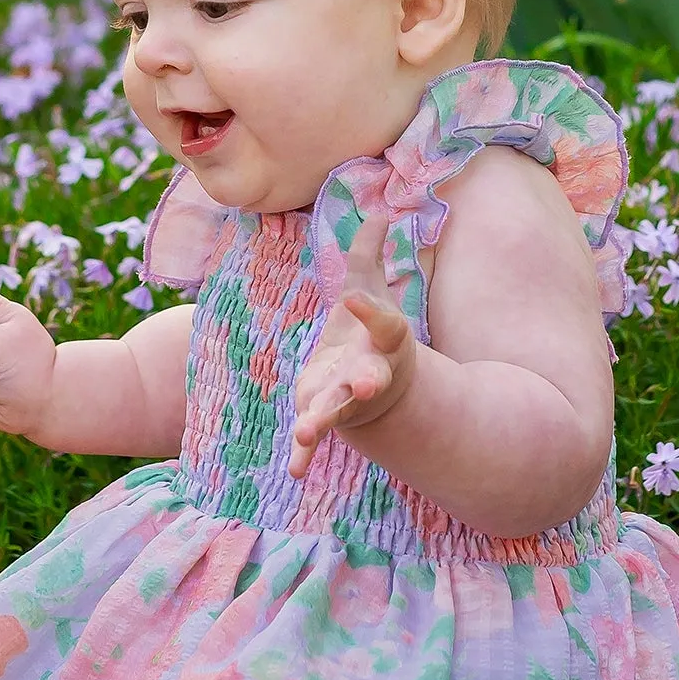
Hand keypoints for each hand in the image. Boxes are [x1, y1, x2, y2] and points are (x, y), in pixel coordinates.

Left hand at [289, 212, 416, 478]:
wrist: (379, 389)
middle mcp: (369, 372)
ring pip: (337, 410)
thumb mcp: (368, 289)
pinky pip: (314, 437)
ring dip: (322, 421)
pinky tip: (295, 471)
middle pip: (370, 377)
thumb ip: (368, 254)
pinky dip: (305, 454)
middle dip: (367, 381)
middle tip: (367, 383)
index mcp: (383, 340)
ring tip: (306, 431)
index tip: (351, 296)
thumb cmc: (370, 331)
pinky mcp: (322, 414)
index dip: (369, 310)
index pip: (383, 323)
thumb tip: (377, 208)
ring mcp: (346, 398)